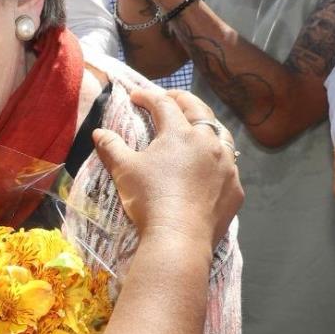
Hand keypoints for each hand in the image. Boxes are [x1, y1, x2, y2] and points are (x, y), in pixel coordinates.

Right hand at [94, 88, 242, 254]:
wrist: (179, 237)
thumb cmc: (149, 198)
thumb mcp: (124, 170)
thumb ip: (111, 147)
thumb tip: (99, 133)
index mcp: (180, 134)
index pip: (164, 104)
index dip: (148, 96)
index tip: (136, 96)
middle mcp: (208, 143)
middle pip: (199, 110)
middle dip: (182, 100)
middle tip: (168, 98)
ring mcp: (227, 165)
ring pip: (222, 135)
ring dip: (207, 126)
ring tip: (197, 128)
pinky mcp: (235, 188)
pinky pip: (229, 166)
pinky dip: (218, 159)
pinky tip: (209, 167)